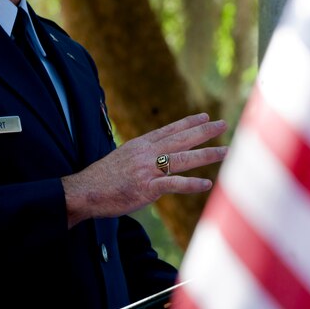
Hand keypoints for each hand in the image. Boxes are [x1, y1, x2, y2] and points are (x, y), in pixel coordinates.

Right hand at [61, 113, 227, 227]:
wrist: (84, 191)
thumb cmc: (102, 179)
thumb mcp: (122, 160)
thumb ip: (141, 159)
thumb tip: (155, 163)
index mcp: (140, 145)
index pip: (169, 130)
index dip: (188, 123)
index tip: (204, 117)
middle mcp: (146, 153)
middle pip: (181, 139)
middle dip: (204, 131)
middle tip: (223, 124)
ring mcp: (147, 169)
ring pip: (183, 158)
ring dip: (206, 154)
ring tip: (225, 151)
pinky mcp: (146, 187)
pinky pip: (174, 184)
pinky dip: (191, 184)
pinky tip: (207, 184)